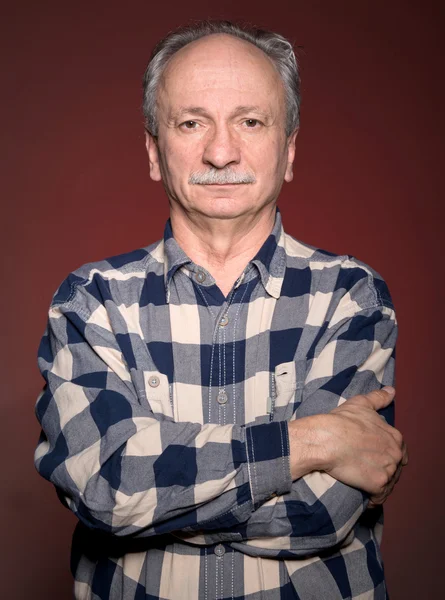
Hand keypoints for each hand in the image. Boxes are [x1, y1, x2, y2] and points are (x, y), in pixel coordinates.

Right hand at [288, 387, 407, 503]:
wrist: (326, 439)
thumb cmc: (341, 421)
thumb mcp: (361, 404)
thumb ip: (379, 398)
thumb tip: (391, 391)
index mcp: (395, 436)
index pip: (399, 450)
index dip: (386, 454)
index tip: (374, 456)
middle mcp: (396, 454)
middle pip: (395, 468)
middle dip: (383, 470)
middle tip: (366, 470)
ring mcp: (388, 470)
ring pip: (388, 483)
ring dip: (379, 485)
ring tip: (364, 484)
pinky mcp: (378, 485)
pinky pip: (380, 498)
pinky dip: (373, 500)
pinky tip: (365, 498)